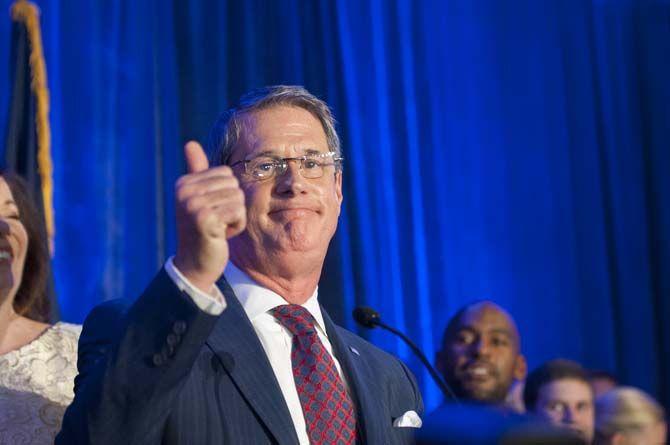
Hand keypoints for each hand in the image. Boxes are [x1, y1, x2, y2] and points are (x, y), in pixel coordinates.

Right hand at [173, 141, 245, 291]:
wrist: (195, 264)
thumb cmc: (202, 230)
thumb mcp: (198, 198)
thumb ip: (197, 171)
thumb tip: (190, 143)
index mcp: (184, 183)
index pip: (226, 173)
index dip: (226, 194)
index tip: (211, 211)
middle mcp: (185, 192)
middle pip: (234, 185)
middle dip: (233, 206)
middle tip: (215, 222)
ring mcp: (194, 205)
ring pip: (239, 199)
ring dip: (235, 218)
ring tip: (218, 229)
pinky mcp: (206, 220)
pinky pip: (239, 213)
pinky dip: (236, 227)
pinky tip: (221, 236)